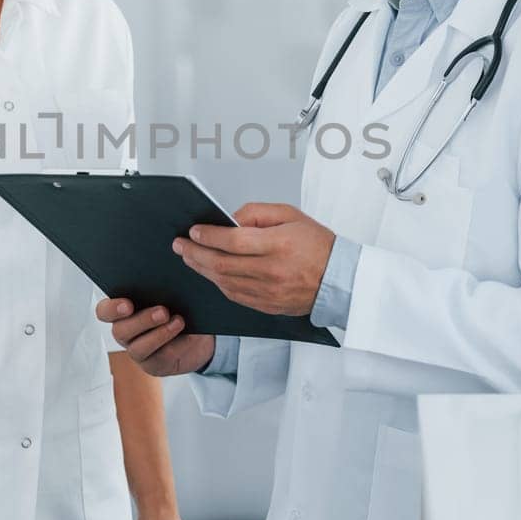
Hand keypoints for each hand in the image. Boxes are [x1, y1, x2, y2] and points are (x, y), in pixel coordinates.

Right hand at [97, 297, 216, 376]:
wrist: (196, 336)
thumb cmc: (178, 308)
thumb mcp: (170, 294)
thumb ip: (161, 288)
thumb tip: (170, 280)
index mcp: (122, 311)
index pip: (105, 311)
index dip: (112, 309)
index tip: (128, 304)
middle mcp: (126, 332)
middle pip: (121, 330)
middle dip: (142, 320)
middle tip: (163, 311)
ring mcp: (138, 351)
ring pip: (138, 348)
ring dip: (159, 334)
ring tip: (179, 321)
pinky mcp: (154, 365)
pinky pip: (162, 358)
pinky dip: (178, 345)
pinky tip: (190, 335)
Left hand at [171, 202, 335, 316]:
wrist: (340, 280)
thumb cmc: (318, 244)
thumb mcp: (290, 215)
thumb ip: (257, 213)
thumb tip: (229, 219)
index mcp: (278, 245)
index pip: (233, 240)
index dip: (208, 236)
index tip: (193, 230)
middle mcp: (271, 271)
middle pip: (221, 264)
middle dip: (195, 253)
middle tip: (179, 245)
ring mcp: (268, 292)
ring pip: (224, 282)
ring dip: (202, 269)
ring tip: (189, 257)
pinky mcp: (267, 306)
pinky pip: (234, 295)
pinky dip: (218, 283)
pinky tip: (209, 273)